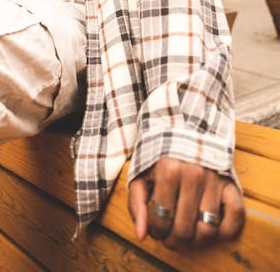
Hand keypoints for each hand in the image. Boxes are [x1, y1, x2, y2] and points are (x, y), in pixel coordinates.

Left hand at [128, 158, 244, 247]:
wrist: (185, 131)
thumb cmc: (161, 156)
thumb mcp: (141, 174)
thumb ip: (137, 203)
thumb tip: (141, 235)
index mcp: (169, 170)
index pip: (162, 219)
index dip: (156, 231)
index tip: (155, 230)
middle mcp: (194, 175)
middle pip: (185, 229)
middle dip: (174, 240)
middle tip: (170, 238)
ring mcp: (215, 180)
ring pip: (208, 229)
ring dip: (196, 240)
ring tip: (187, 235)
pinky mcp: (231, 183)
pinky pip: (235, 216)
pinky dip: (226, 230)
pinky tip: (211, 228)